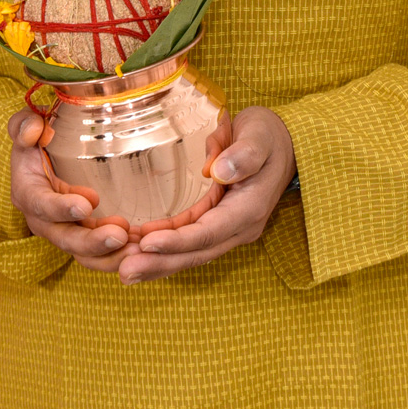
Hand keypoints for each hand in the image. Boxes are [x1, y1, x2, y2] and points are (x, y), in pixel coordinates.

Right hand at [8, 109, 134, 272]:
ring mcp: (65, 230)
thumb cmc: (38, 138)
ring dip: (110, 254)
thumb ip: (24, 125)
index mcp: (27, 193)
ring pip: (84, 253)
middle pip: (65, 238)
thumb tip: (33, 130)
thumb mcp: (26, 126)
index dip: (61, 207)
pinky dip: (118, 253)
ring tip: (136, 246)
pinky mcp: (84, 234)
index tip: (86, 204)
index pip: (41, 204)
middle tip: (119, 235)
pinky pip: (99, 252)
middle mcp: (43, 219)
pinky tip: (141, 247)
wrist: (47, 154)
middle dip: (92, 242)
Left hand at [117, 106, 295, 284]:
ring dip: (158, 262)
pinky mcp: (216, 222)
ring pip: (190, 252)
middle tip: (124, 271)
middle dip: (160, 264)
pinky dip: (165, 248)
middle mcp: (239, 226)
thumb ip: (243, 154)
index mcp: (248, 208)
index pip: (208, 232)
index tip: (146, 243)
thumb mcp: (259, 137)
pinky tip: (138, 250)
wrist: (283, 144)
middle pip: (196, 252)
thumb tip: (220, 171)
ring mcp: (228, 228)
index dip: (177, 241)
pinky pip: (189, 241)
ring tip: (124, 269)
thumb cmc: (267, 136)